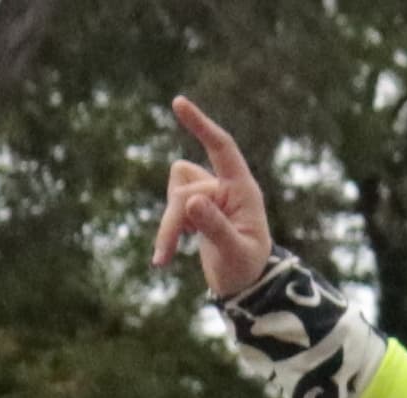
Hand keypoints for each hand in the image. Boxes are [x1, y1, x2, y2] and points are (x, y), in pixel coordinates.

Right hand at [153, 96, 274, 299]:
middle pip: (185, 188)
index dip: (201, 125)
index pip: (221, 147)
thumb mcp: (233, 252)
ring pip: (175, 193)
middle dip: (171, 222)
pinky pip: (173, 206)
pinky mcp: (198, 208)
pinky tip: (170, 251)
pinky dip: (168, 228)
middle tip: (161, 259)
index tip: (177, 103)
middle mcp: (226, 187)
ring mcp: (211, 196)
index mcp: (243, 189)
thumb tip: (190, 201)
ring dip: (167, 225)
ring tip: (164, 257)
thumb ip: (214, 226)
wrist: (246, 286)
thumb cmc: (246, 269)